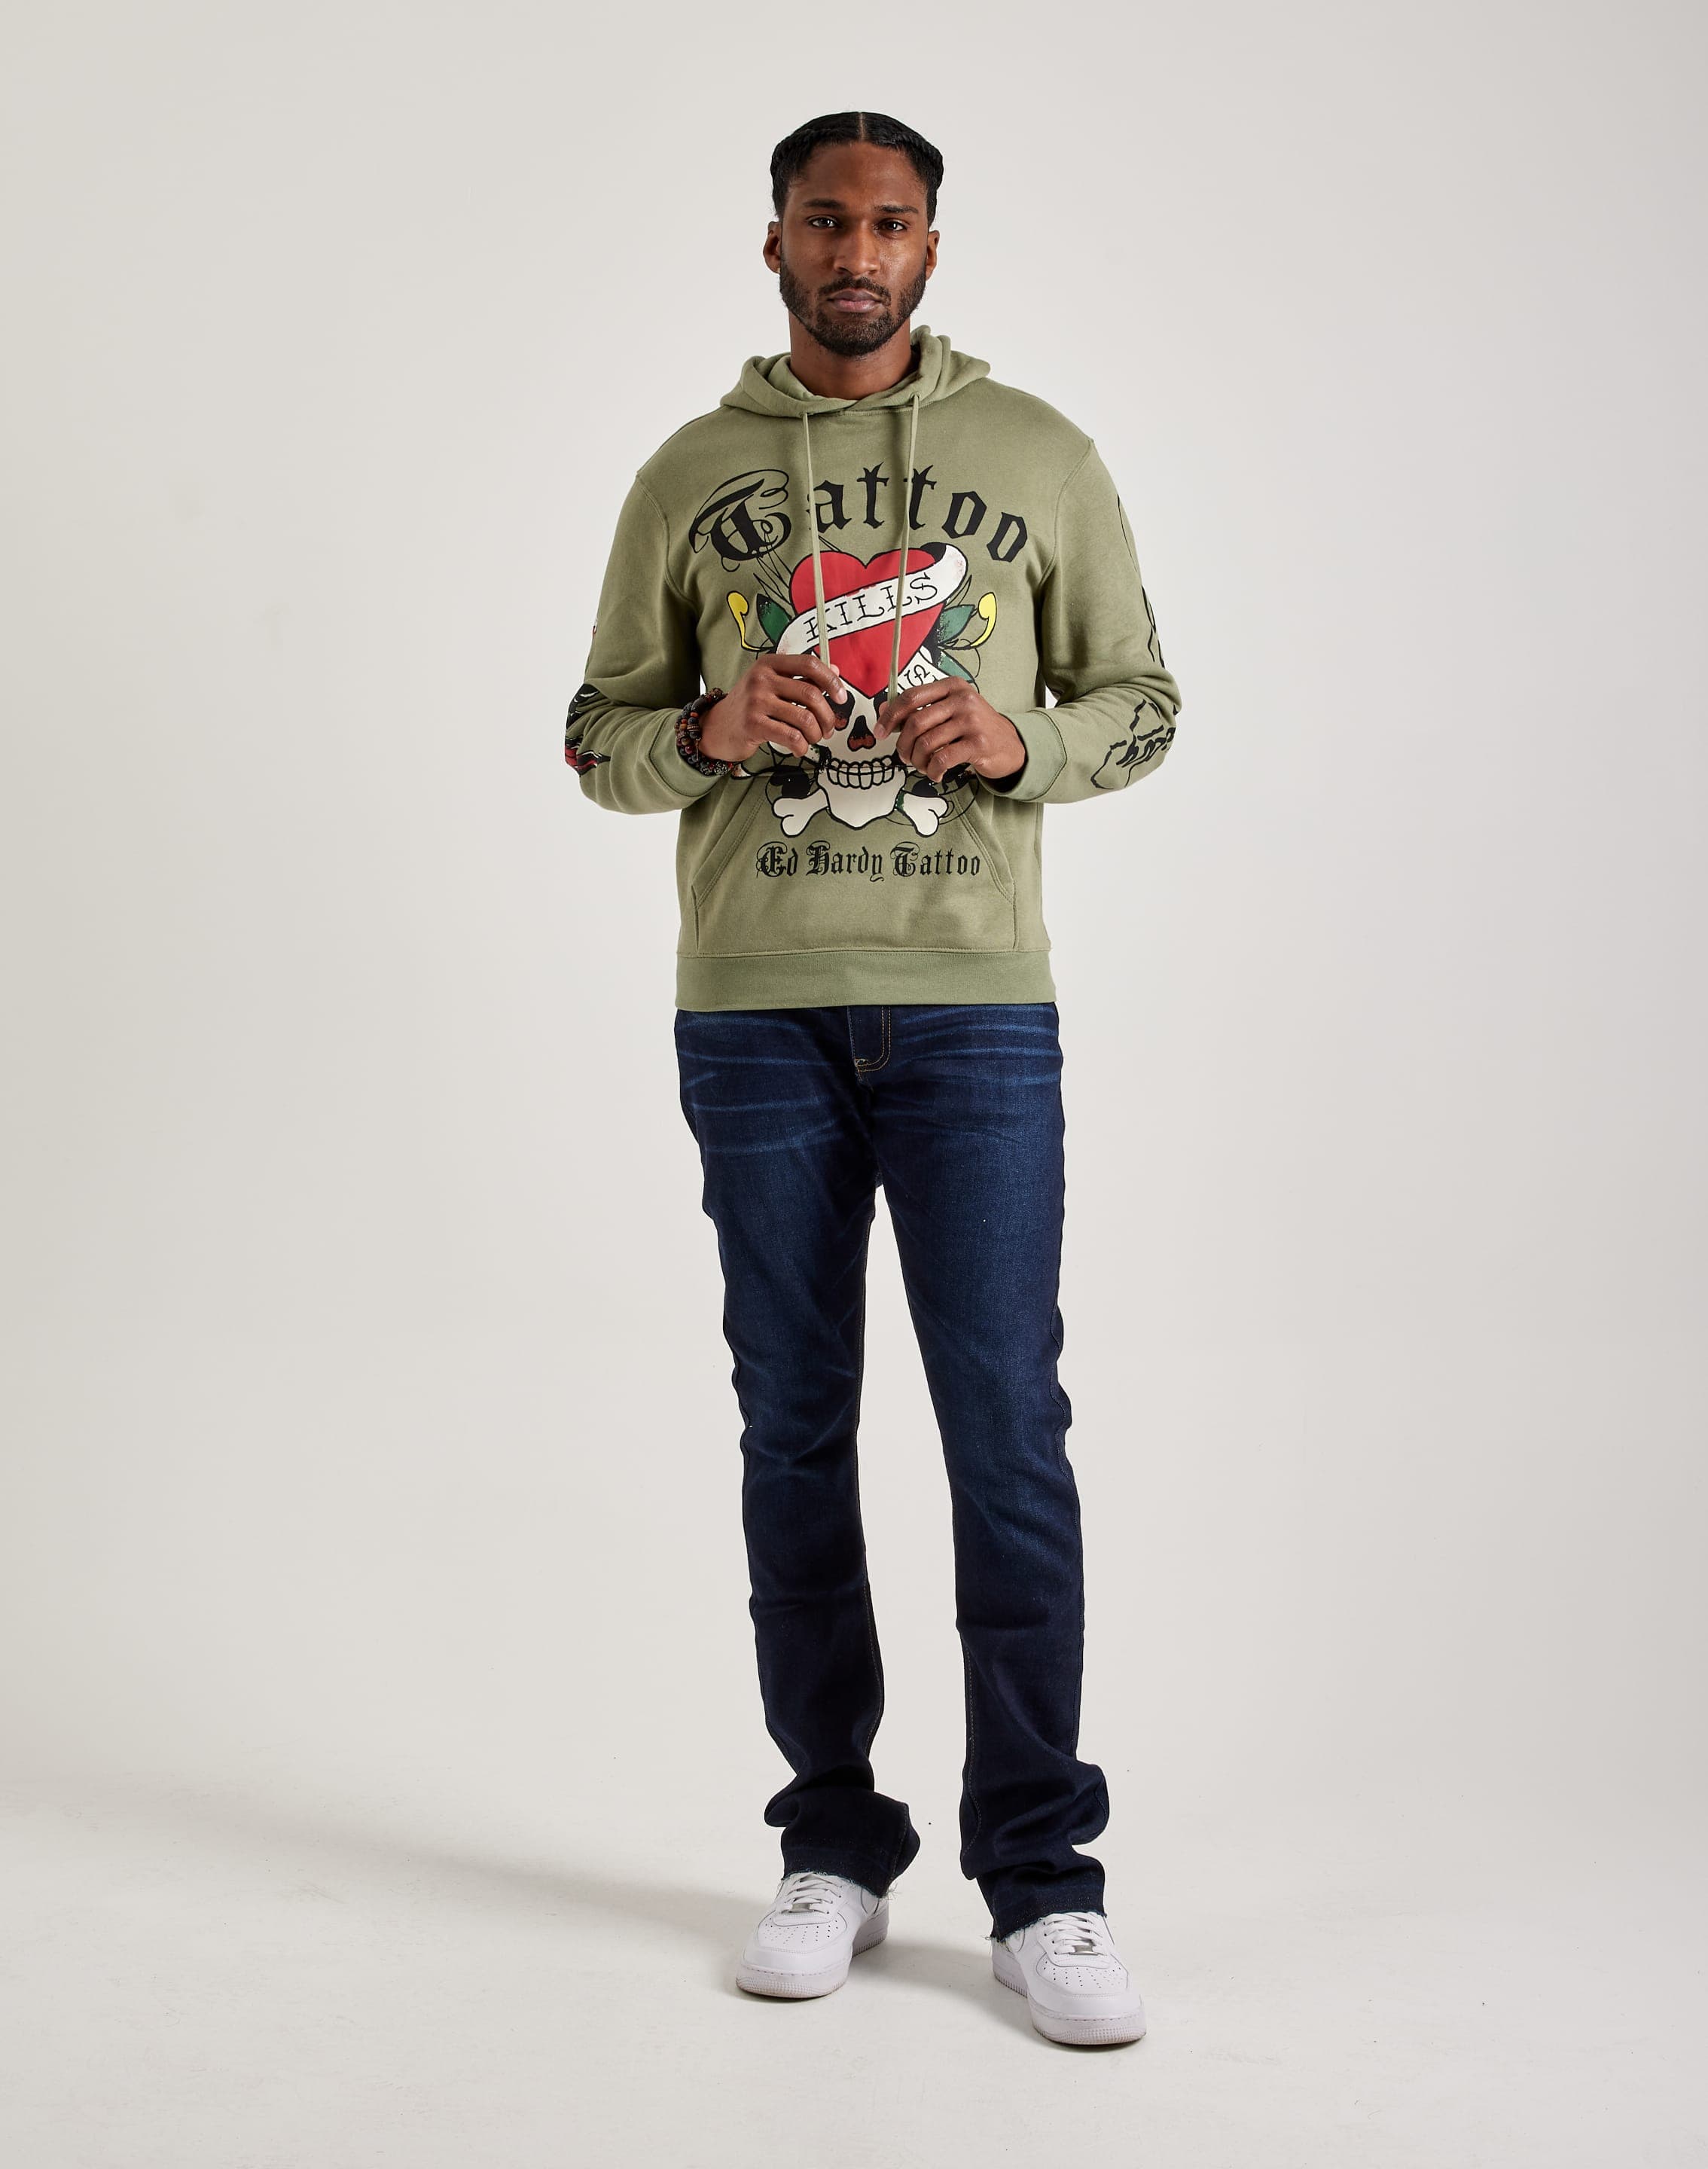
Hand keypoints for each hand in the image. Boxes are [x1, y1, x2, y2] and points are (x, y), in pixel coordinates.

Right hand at [699, 654, 847, 763]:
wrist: (717, 727)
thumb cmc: (750, 706)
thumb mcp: (773, 684)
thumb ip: (802, 677)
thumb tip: (835, 669)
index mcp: (770, 664)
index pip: (809, 664)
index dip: (831, 680)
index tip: (841, 696)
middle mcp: (761, 679)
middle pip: (811, 694)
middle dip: (827, 716)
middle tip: (829, 728)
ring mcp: (756, 701)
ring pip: (804, 719)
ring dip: (816, 734)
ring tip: (813, 739)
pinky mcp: (753, 725)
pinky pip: (791, 737)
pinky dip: (802, 746)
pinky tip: (800, 748)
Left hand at [876, 679, 1024, 785]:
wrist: (1010, 745)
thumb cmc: (973, 728)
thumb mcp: (948, 711)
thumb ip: (918, 709)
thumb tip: (882, 710)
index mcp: (951, 686)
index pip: (911, 697)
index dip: (890, 716)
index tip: (879, 732)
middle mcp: (962, 699)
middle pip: (916, 723)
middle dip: (903, 745)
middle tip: (904, 757)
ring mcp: (972, 721)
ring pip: (926, 744)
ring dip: (918, 761)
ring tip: (922, 766)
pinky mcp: (978, 744)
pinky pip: (941, 759)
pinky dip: (932, 771)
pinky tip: (935, 774)